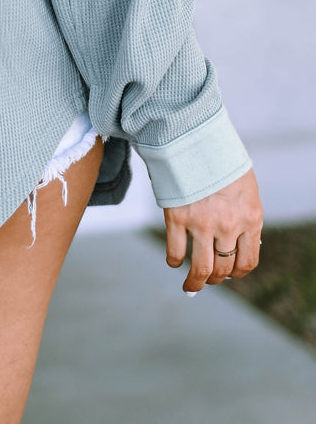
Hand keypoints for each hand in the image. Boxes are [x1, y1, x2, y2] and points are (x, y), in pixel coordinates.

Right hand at [163, 167, 262, 292]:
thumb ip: (244, 215)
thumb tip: (239, 242)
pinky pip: (175, 251)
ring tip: (190, 286)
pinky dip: (174, 261)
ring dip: (195, 282)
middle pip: (223, 268)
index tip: (229, 274)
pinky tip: (174, 261)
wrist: (194, 137)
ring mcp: (202, 223)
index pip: (247, 261)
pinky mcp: (177, 217)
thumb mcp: (245, 188)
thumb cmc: (221, 160)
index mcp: (250, 218)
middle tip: (208, 280)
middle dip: (216, 279)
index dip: (237, 272)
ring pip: (201, 268)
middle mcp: (229, 225)